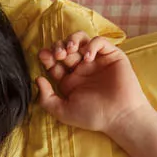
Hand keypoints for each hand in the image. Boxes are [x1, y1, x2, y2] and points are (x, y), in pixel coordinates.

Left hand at [35, 31, 150, 134]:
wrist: (119, 116)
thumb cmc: (92, 116)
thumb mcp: (63, 111)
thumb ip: (46, 98)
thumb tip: (38, 79)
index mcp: (69, 81)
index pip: (54, 63)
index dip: (47, 57)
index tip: (44, 56)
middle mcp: (81, 69)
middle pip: (65, 48)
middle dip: (58, 47)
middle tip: (59, 55)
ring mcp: (96, 61)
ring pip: (81, 40)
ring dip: (72, 40)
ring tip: (70, 50)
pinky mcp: (111, 55)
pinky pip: (99, 41)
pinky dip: (91, 45)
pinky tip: (88, 58)